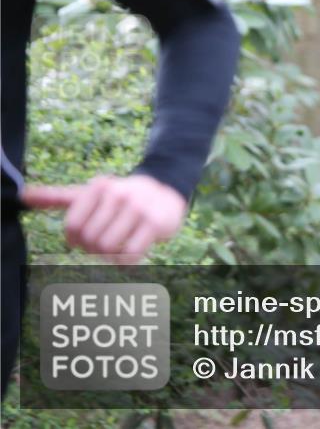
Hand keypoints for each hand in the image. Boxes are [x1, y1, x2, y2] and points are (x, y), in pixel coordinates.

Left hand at [21, 175, 187, 263]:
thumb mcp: (91, 193)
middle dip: (93, 250)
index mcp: (99, 187)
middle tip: (103, 246)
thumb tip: (23, 196)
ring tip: (115, 251)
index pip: (73, 226)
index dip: (75, 241)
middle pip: (90, 240)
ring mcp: (138, 209)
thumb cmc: (120, 197)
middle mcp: (118, 195)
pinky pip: (131, 255)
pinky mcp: (155, 224)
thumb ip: (58, 197)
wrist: (166, 192)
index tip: (84, 240)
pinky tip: (128, 256)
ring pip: (108, 249)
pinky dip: (125, 263)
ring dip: (109, 257)